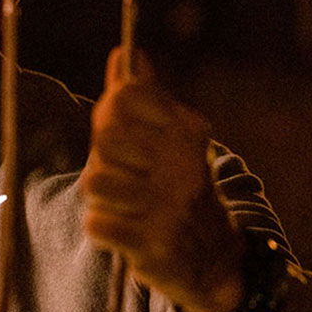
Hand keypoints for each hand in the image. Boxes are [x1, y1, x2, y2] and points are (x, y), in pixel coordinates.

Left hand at [82, 45, 243, 311]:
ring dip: (102, 195)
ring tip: (125, 203)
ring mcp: (168, 209)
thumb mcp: (172, 138)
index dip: (112, 113)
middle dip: (105, 158)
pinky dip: (103, 228)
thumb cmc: (181, 188)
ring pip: (94, 183)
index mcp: (185, 134)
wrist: (217, 259)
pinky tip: (124, 229)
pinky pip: (95, 224)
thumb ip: (144, 97)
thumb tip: (126, 52)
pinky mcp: (152, 248)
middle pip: (104, 140)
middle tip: (128, 174)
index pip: (121, 99)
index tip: (126, 131)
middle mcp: (181, 167)